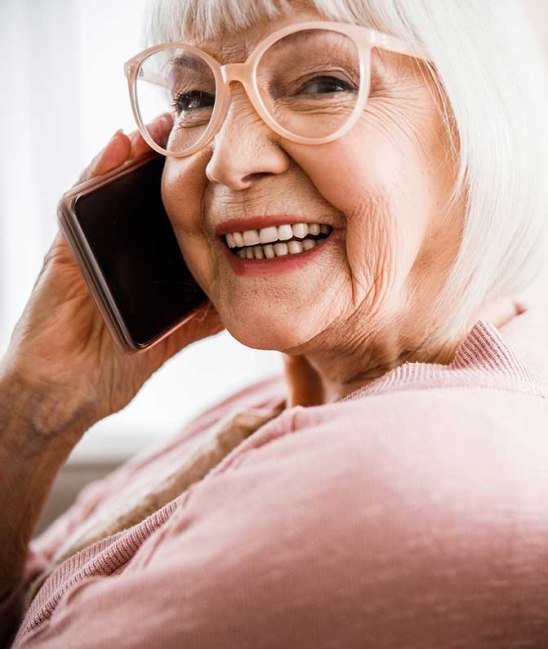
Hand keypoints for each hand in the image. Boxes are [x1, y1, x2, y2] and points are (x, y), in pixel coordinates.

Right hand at [0, 117, 224, 437]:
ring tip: (167, 120)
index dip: (195, 182)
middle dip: (171, 156)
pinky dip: (95, 172)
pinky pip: (79, 202)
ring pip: (113, 184)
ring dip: (137, 150)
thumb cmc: (117, 362)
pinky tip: (118, 146)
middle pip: (145, 192)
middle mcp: (118, 244)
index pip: (172, 211)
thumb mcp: (175, 333)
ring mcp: (90, 242)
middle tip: (205, 122)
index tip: (228, 153)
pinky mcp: (64, 248)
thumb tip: (248, 295)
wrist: (67, 393)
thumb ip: (205, 313)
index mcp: (145, 260)